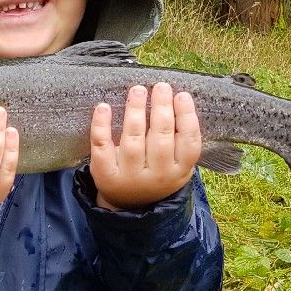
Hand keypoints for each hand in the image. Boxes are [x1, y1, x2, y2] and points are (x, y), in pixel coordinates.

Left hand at [89, 82, 201, 209]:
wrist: (128, 204)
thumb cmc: (155, 173)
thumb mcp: (176, 165)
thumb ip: (179, 140)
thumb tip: (179, 100)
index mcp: (179, 171)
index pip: (189, 143)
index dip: (187, 118)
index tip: (181, 95)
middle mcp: (156, 175)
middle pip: (160, 139)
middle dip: (161, 109)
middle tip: (160, 86)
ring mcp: (129, 175)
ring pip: (133, 140)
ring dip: (136, 112)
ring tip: (138, 90)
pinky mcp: (105, 173)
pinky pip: (102, 146)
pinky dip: (101, 126)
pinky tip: (103, 107)